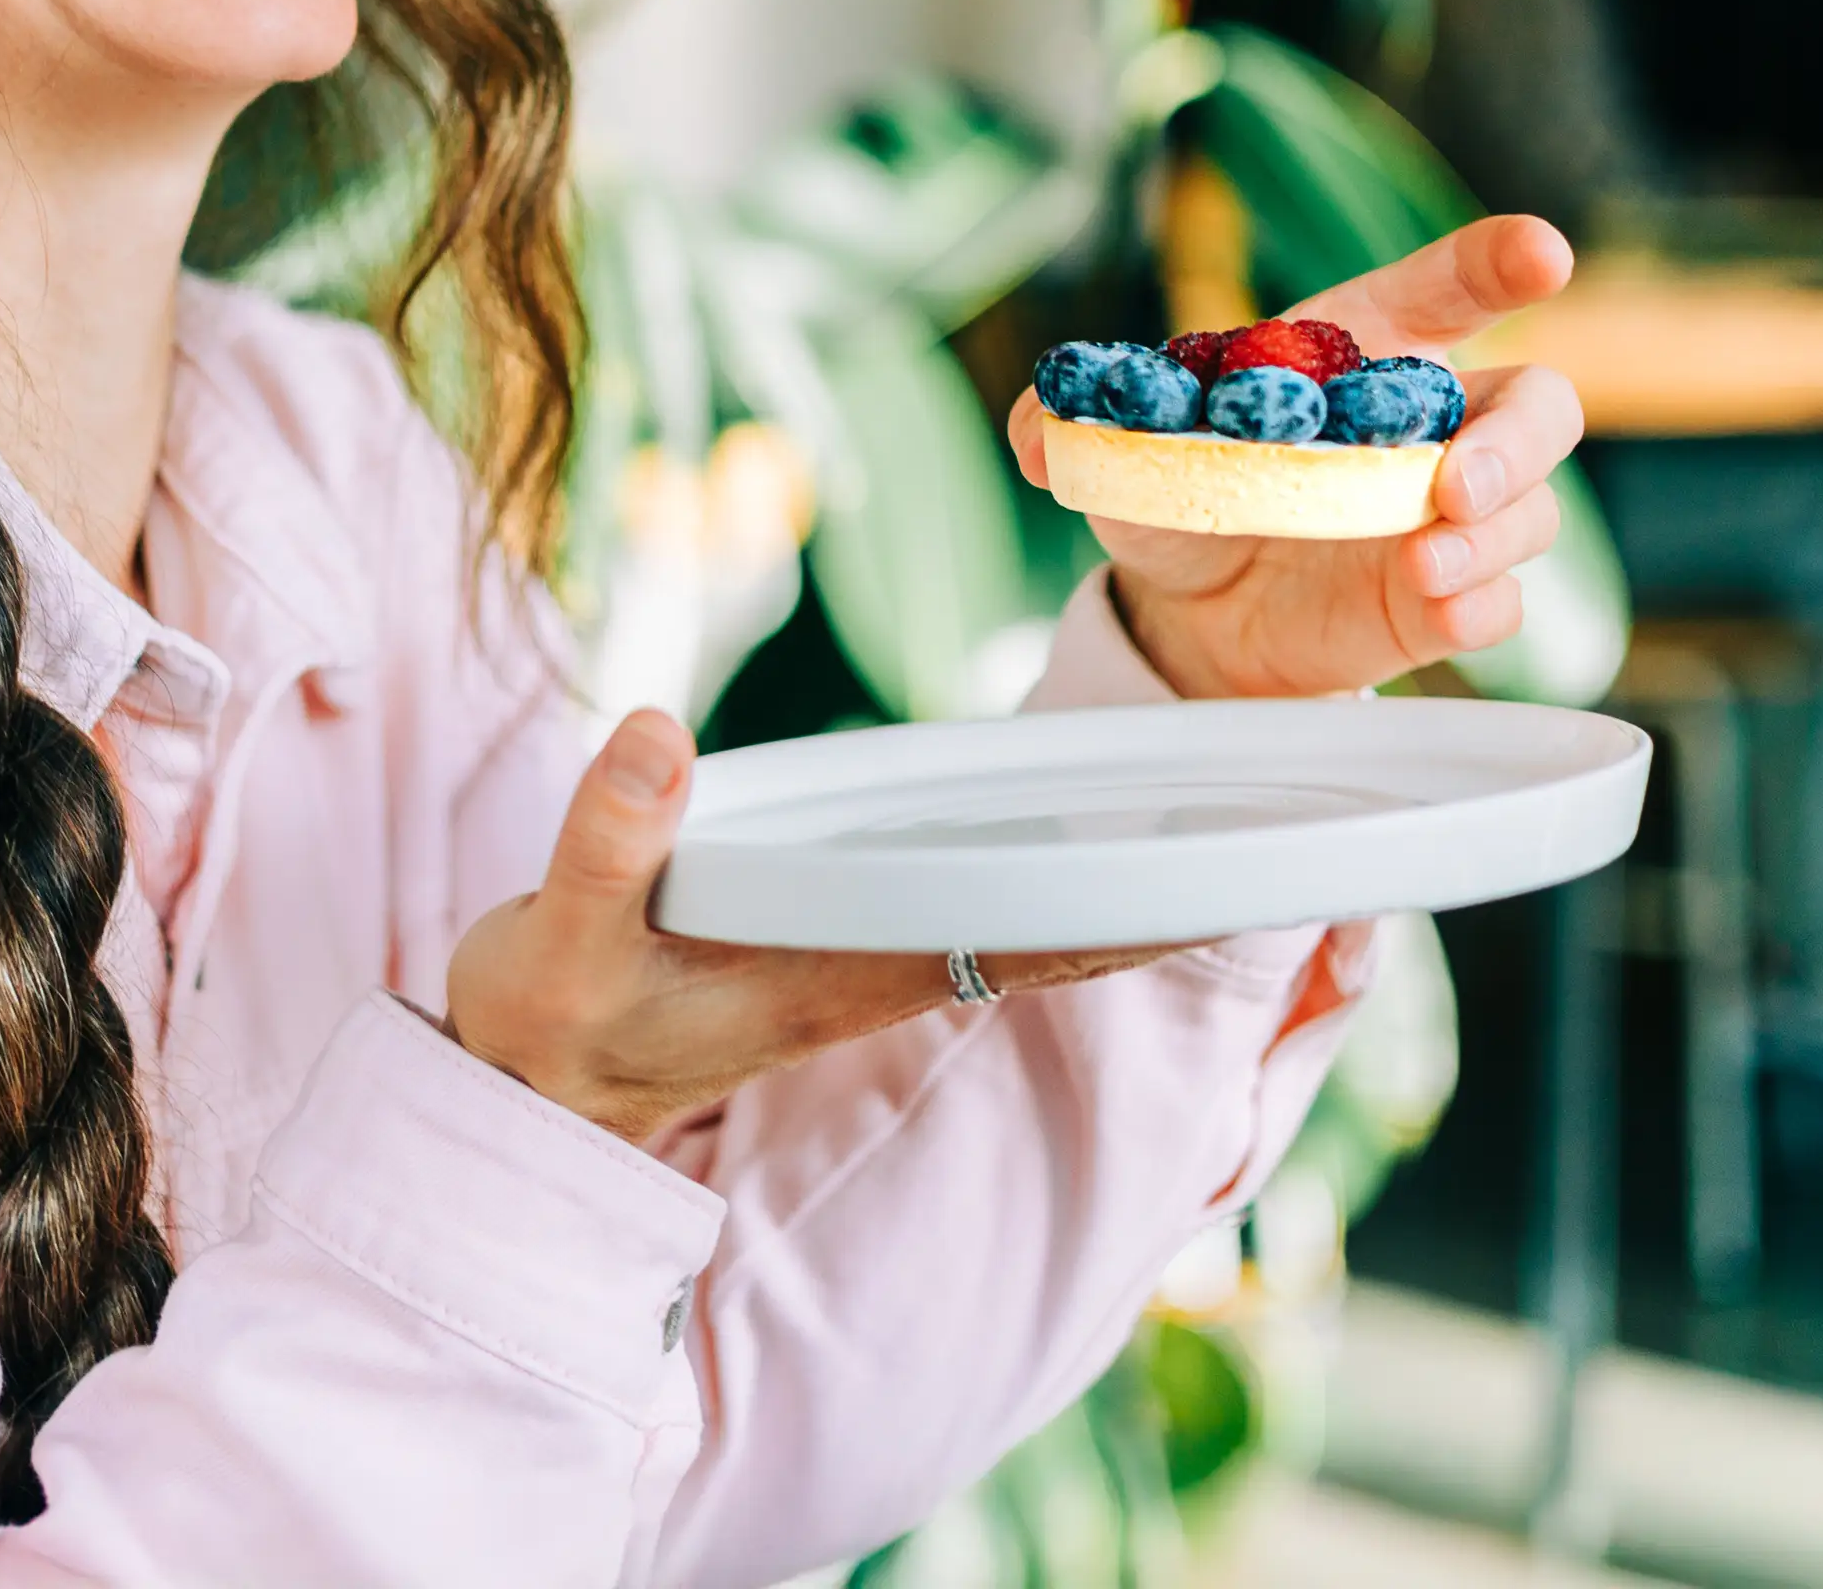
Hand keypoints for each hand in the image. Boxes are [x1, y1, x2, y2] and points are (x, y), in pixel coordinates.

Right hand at [444, 709, 1194, 1145]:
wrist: (529, 1088)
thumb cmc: (552, 1019)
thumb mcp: (559, 937)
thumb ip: (609, 838)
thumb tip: (656, 734)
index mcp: (835, 975)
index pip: (1018, 937)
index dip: (1126, 908)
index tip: (1233, 874)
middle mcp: (874, 971)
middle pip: (1058, 926)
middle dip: (1166, 885)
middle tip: (1293, 821)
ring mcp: (864, 960)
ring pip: (1029, 914)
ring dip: (1124, 873)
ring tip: (1241, 808)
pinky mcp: (841, 943)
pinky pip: (980, 904)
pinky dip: (1053, 869)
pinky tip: (1106, 827)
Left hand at [1007, 215, 1587, 699]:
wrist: (1185, 609)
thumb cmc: (1180, 492)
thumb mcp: (1118, 449)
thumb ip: (1071, 421)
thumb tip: (1039, 425)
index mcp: (1363, 352)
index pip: (1450, 288)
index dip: (1499, 260)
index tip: (1538, 252)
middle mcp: (1429, 430)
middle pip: (1538, 406)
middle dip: (1521, 438)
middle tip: (1462, 478)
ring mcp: (1448, 521)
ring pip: (1531, 514)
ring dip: (1490, 537)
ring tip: (1422, 562)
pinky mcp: (1442, 603)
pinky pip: (1501, 603)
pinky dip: (1479, 605)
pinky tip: (1438, 606)